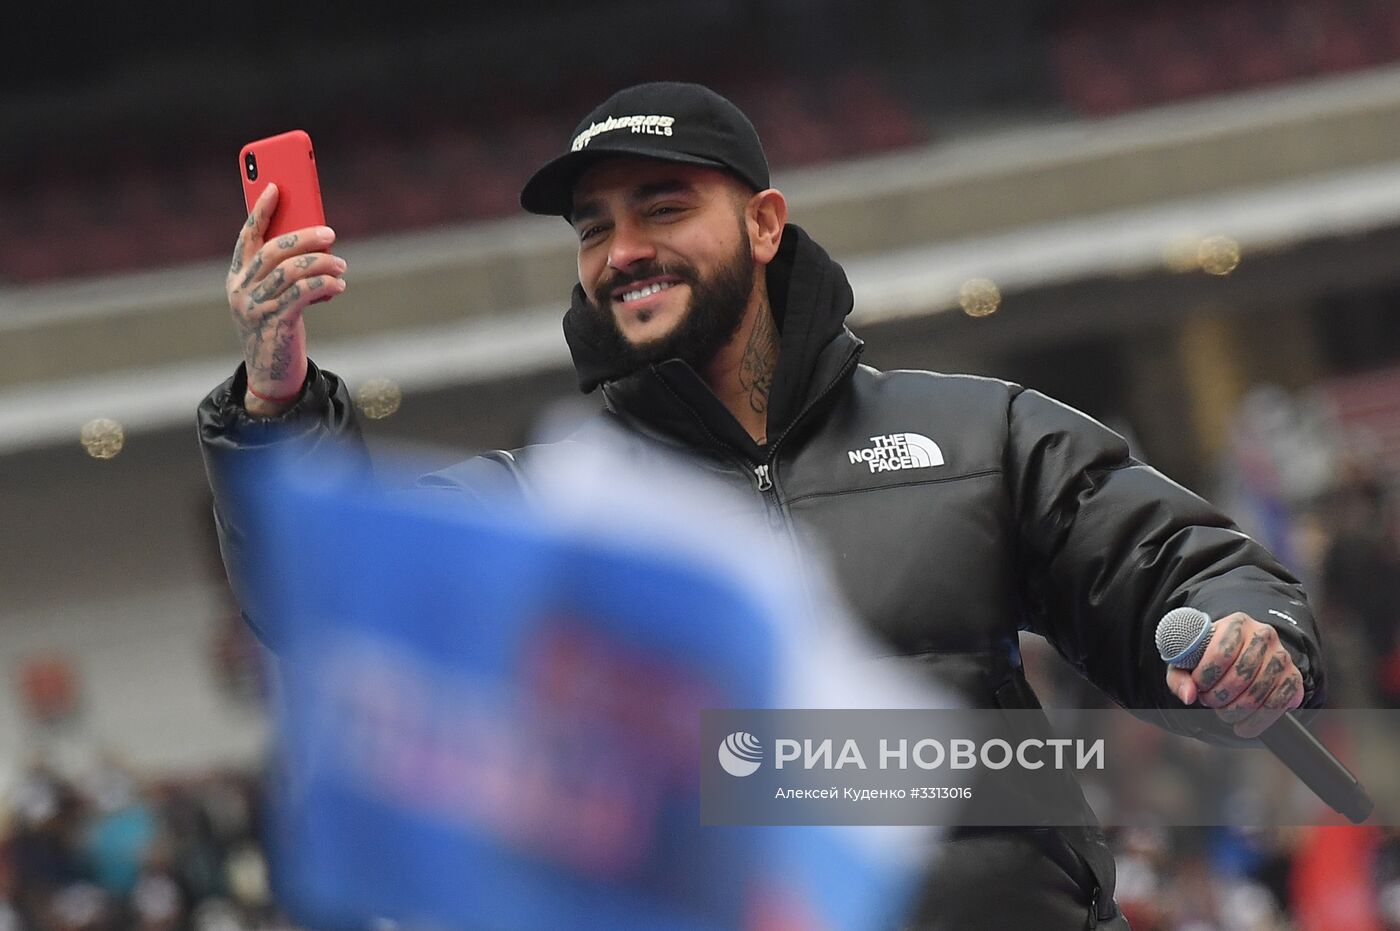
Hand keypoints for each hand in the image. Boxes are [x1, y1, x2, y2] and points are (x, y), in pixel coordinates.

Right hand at [226, 183, 346, 414]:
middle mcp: (241, 290)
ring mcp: (255, 308)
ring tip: (341, 264)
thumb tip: (316, 242)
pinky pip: (302, 294)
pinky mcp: (275, 323)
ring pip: (291, 272)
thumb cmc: (276, 328)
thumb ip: (284, 271)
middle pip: (273, 250)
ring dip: (321, 264)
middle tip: (330, 232)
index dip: (260, 210)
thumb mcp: (273, 297)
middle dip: (303, 237)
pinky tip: (339, 285)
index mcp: (237, 278)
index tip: (276, 186)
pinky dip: (325, 285)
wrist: (271, 375)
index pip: (247, 236)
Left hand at [1165, 612, 1304, 738]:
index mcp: (1235, 623)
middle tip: (1210, 702)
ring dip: (1235, 712)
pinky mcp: (1294, 678)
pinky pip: (1278, 706)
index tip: (1198, 687)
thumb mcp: (1186, 662)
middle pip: (1241, 676)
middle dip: (1219, 697)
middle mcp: (1263, 635)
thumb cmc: (1207, 658)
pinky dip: (1257, 722)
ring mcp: (1282, 657)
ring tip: (1223, 712)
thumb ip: (1179, 677)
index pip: (1221, 654)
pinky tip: (1243, 725)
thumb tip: (1188, 696)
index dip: (1206, 677)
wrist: (1238, 656)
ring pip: (1258, 694)